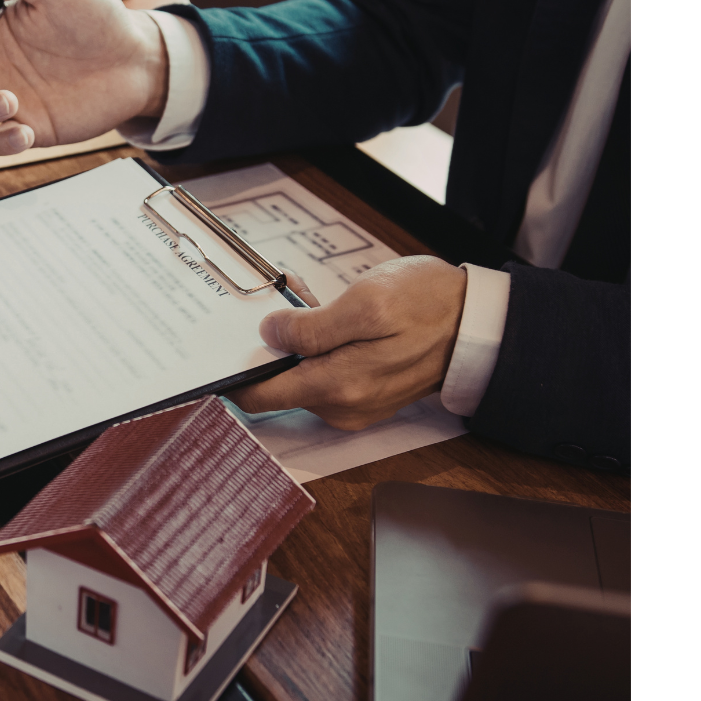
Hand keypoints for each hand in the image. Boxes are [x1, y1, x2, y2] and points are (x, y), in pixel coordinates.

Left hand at [227, 257, 466, 429]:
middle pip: (278, 382)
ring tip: (300, 295)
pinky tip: (321, 310)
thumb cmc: (431, 307)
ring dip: (293, 338)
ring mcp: (353, 402)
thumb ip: (313, 327)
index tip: (218, 346)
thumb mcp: (367, 304)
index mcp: (337, 388)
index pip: (260, 397)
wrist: (482, 325)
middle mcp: (341, 406)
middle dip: (268, 344)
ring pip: (300, 373)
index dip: (233, 373)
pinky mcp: (364, 390)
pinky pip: (323, 370)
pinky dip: (315, 343)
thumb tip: (269, 336)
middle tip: (272, 300)